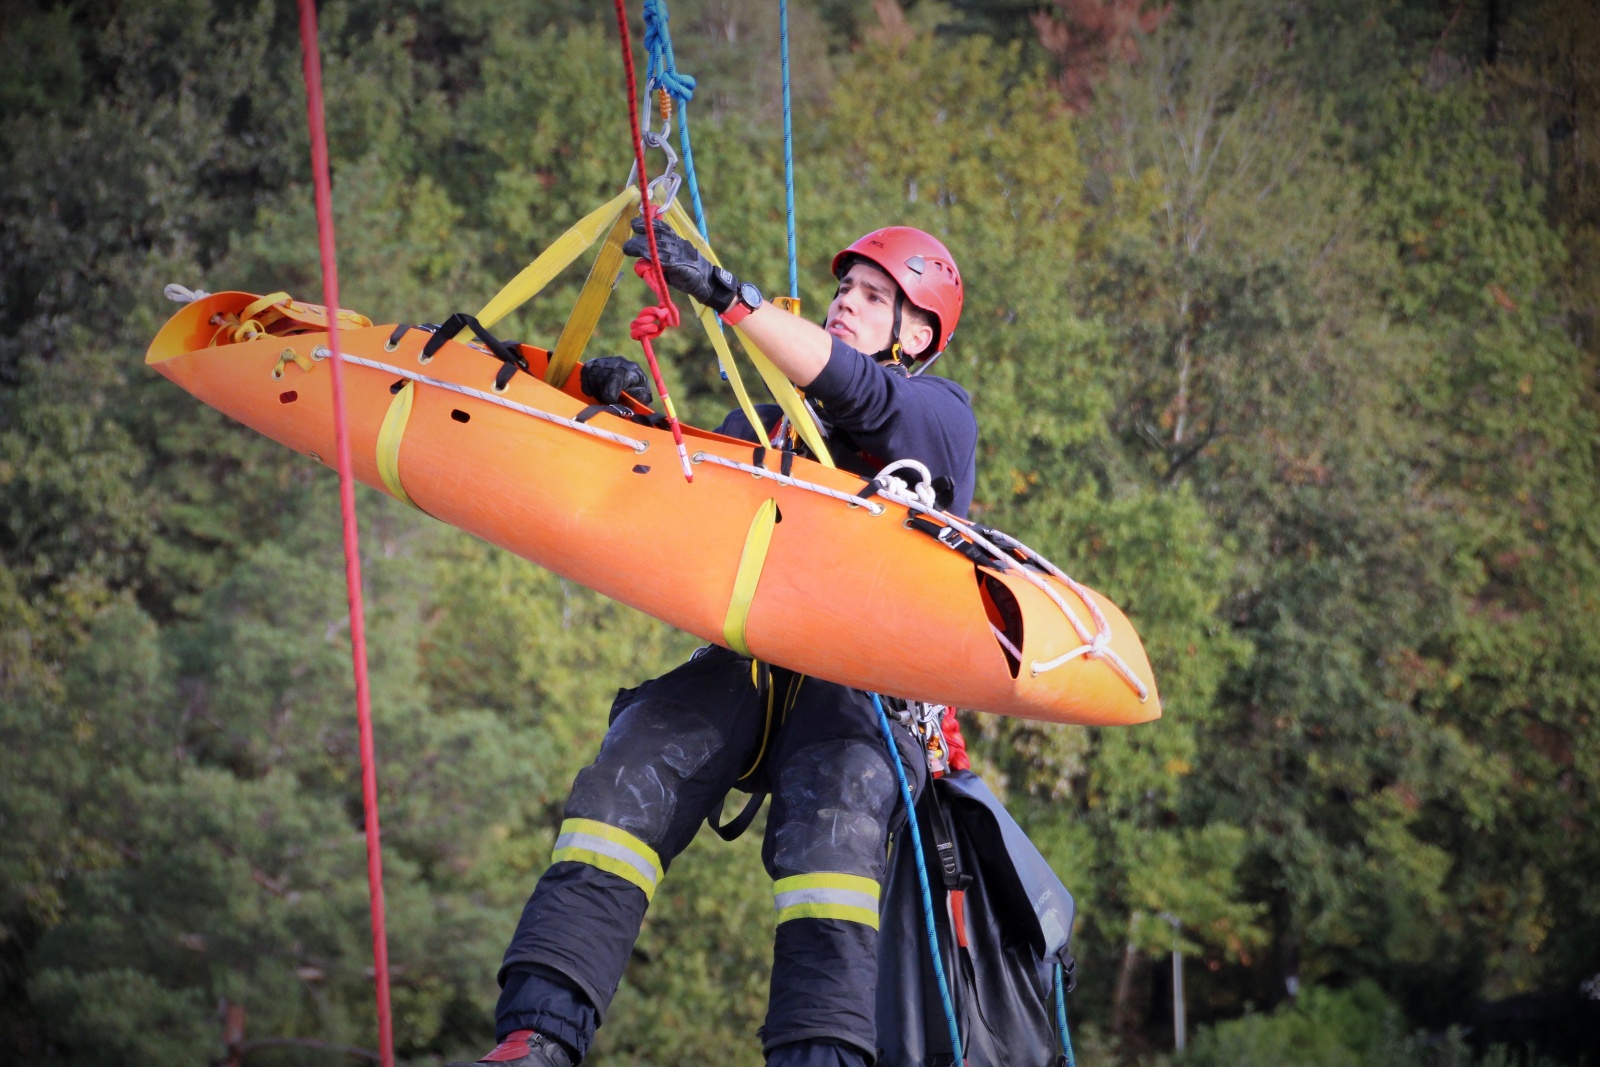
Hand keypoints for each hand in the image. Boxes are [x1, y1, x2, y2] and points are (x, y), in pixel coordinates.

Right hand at [580, 356, 652, 405]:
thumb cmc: (638, 397)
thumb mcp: (643, 399)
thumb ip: (638, 398)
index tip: (609, 403)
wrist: (632, 389)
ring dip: (594, 390)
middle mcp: (619, 361)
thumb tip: (629, 396)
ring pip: (592, 374)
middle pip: (602, 376)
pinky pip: (585, 370)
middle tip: (606, 403)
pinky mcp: (595, 362)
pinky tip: (591, 392)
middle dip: (602, 394)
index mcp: (633, 370)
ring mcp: (606, 360)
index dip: (610, 392)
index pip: (616, 376)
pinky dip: (585, 384)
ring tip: (601, 398)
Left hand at [622, 216, 739, 312]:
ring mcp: (681, 254)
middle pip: (659, 234)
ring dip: (643, 246)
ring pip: (660, 245)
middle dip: (643, 232)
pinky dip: (655, 257)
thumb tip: (642, 263)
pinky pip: (667, 259)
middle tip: (629, 235)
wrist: (708, 284)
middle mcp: (679, 244)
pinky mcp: (682, 265)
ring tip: (629, 248)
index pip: (663, 228)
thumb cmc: (688, 276)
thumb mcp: (671, 267)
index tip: (635, 223)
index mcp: (677, 241)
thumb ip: (658, 263)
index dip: (650, 223)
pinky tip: (645, 256)